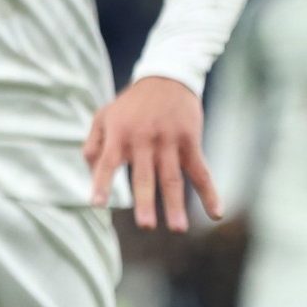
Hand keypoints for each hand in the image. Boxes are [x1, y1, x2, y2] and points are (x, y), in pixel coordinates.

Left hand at [84, 76, 220, 230]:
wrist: (166, 78)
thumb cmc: (130, 104)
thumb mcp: (104, 116)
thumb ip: (94, 144)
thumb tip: (90, 173)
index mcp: (118, 133)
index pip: (106, 162)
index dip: (101, 182)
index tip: (96, 204)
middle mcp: (143, 139)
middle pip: (144, 175)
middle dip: (145, 201)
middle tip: (145, 226)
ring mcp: (168, 141)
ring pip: (172, 177)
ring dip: (175, 204)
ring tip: (177, 228)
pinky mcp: (190, 142)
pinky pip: (201, 171)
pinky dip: (210, 192)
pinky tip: (216, 213)